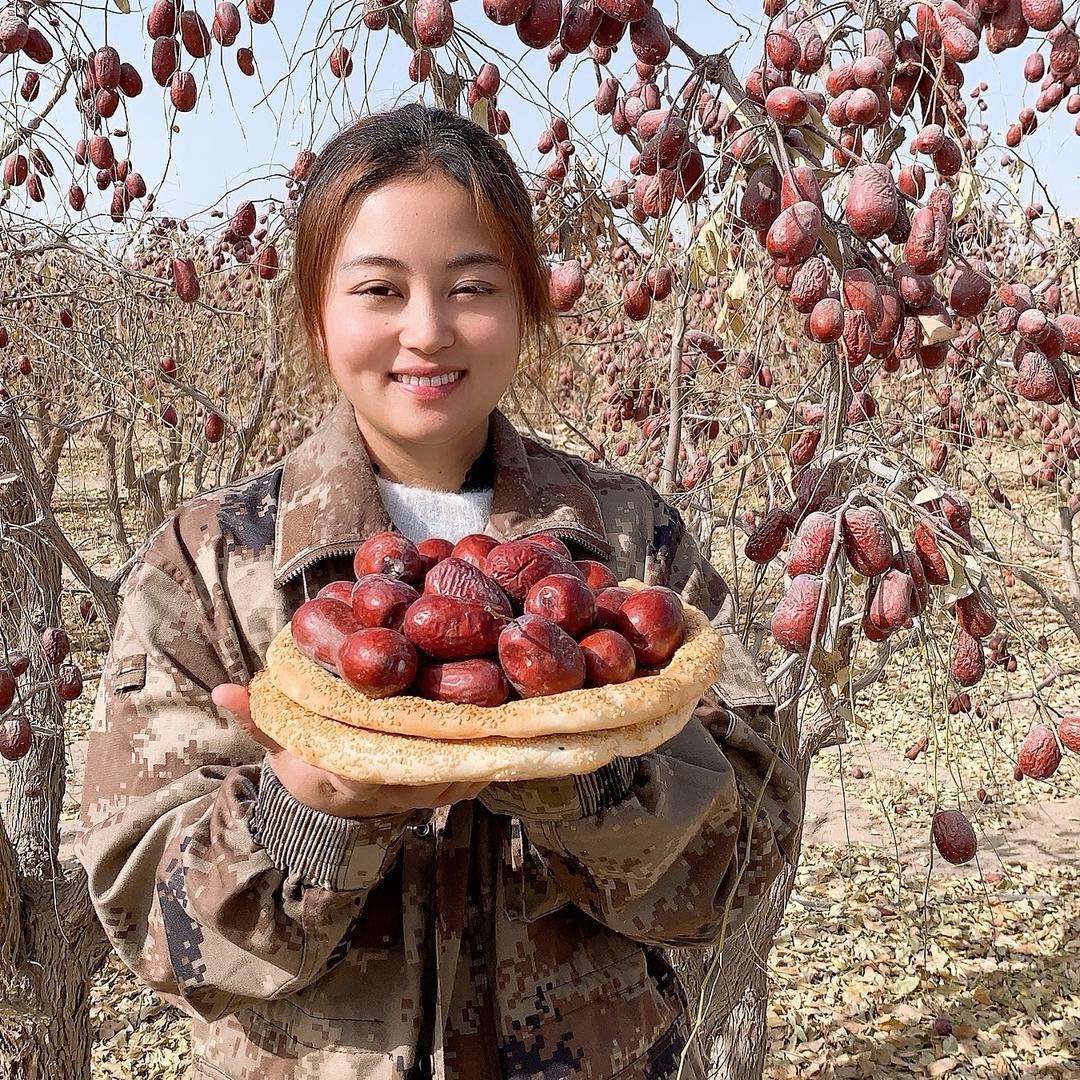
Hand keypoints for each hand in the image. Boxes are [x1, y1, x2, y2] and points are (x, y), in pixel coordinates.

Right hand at [212, 683, 487, 818]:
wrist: (326, 805)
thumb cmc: (304, 763)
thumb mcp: (276, 740)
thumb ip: (255, 716)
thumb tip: (222, 691)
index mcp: (349, 777)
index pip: (380, 764)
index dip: (407, 739)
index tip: (428, 708)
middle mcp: (390, 792)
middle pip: (435, 764)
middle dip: (462, 731)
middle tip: (489, 685)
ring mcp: (420, 796)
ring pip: (462, 771)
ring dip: (488, 738)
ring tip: (513, 692)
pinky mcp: (443, 793)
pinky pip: (475, 776)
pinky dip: (495, 752)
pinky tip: (518, 716)